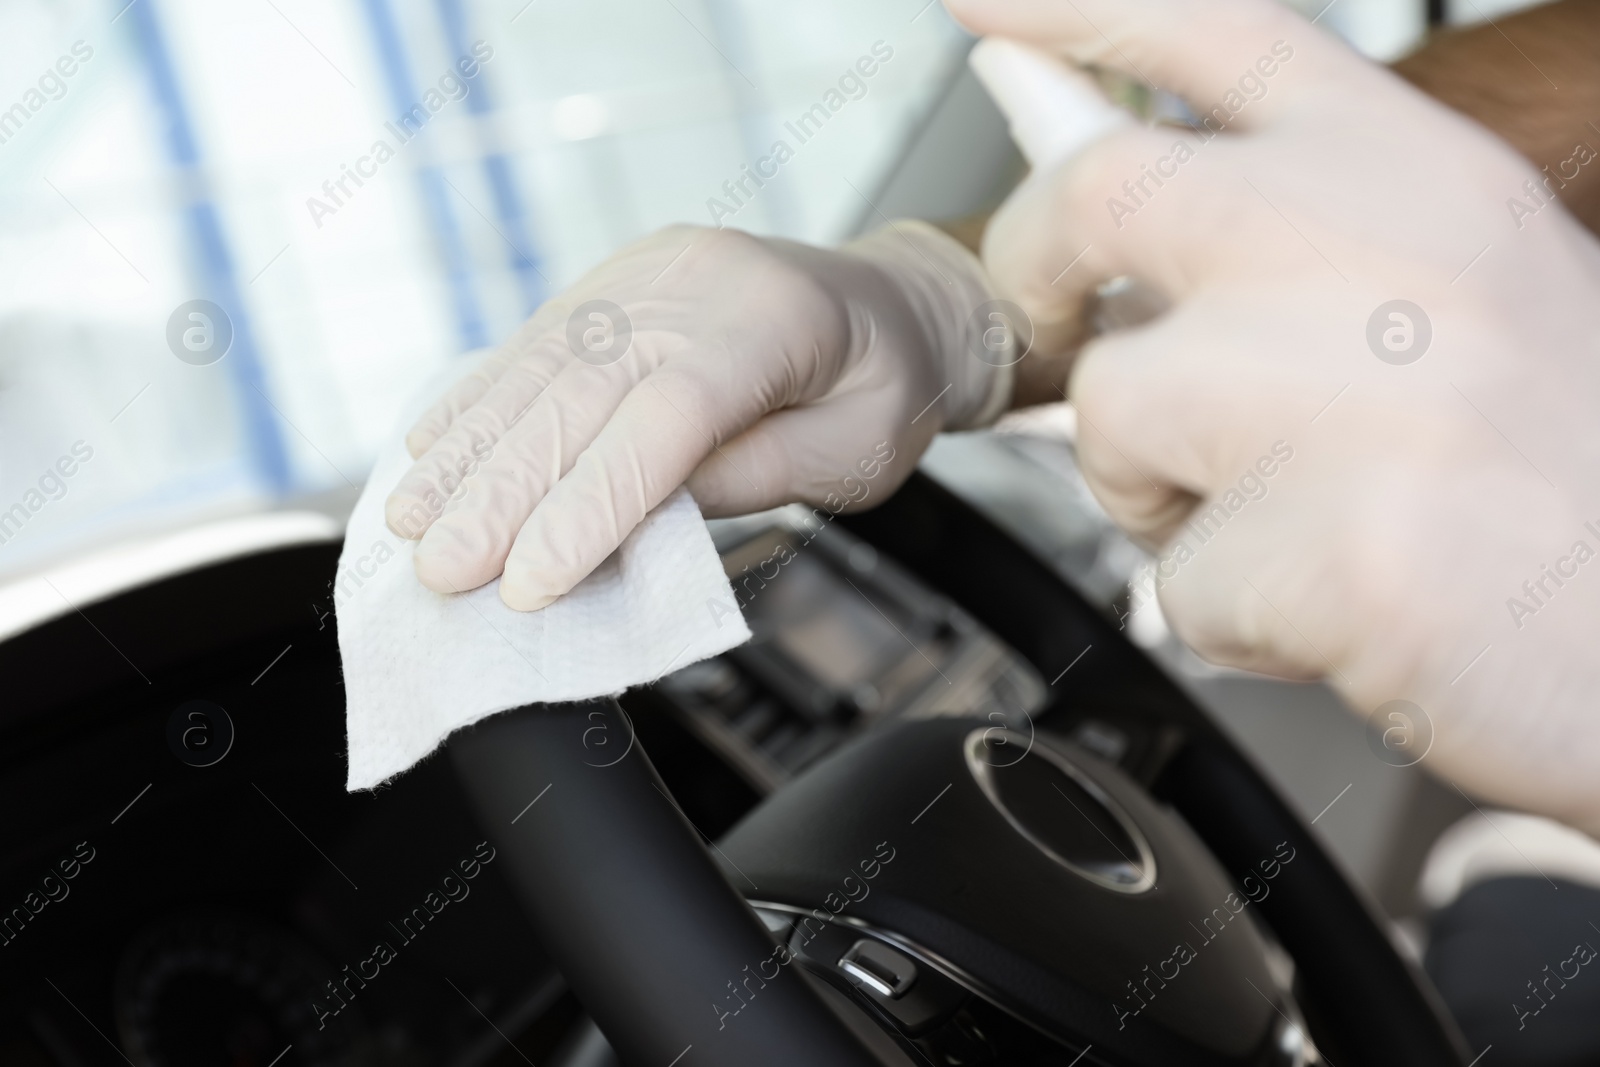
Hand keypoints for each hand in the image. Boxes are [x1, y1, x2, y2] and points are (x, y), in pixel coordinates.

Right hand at [384, 223, 1007, 609]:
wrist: (895, 301)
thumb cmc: (885, 387)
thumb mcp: (856, 452)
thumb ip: (751, 476)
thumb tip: (635, 520)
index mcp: (774, 321)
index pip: (664, 416)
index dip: (590, 503)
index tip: (527, 582)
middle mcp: (694, 282)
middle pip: (580, 389)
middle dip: (502, 490)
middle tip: (440, 571)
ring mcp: (646, 275)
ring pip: (539, 366)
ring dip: (468, 451)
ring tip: (410, 524)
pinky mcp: (615, 285)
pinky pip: (533, 345)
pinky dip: (477, 403)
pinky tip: (426, 451)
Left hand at [951, 0, 1599, 830]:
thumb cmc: (1563, 467)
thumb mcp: (1454, 281)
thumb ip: (1283, 217)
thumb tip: (1090, 146)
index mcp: (1417, 173)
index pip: (1213, 32)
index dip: (1076, 5)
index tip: (980, 0)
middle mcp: (1371, 247)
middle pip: (1097, 190)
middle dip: (1038, 262)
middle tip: (1063, 322)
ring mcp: (1343, 389)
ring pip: (1112, 403)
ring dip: (1155, 482)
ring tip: (1281, 517)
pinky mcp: (1326, 539)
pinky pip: (1175, 575)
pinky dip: (1226, 609)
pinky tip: (1328, 601)